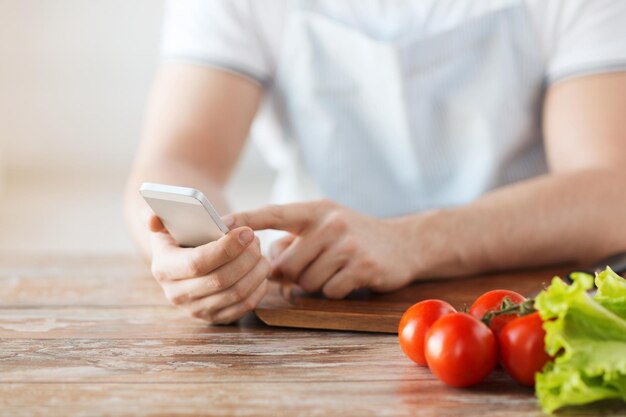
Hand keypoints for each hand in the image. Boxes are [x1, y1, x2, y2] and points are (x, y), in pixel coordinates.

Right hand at [146, 212, 269, 323]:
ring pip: (236, 293)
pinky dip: (259, 287)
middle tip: (257, 239)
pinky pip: (244, 306)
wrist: (188, 256)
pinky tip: (261, 269)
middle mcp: (176, 294)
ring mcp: (196, 310)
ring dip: (256, 270)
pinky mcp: (215, 318)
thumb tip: (153, 219)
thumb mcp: (167, 222)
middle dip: (246, 257)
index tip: (247, 232)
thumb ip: (156, 216)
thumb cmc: (182, 233)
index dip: (226, 248)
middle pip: (221, 280)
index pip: (197, 263)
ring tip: (261, 252)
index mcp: (164, 268)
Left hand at [224, 200, 417, 297]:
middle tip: (313, 267)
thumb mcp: (324, 226)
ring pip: (307, 281)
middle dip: (294, 274)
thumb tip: (268, 266)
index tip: (220, 225)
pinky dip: (335, 291)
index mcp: (316, 210)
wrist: (403, 243)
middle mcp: (330, 222)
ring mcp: (348, 244)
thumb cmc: (353, 236)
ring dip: (316, 284)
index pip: (274, 213)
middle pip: (287, 263)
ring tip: (335, 269)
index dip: (246, 219)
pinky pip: (330, 291)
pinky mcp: (363, 266)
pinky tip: (349, 278)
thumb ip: (294, 240)